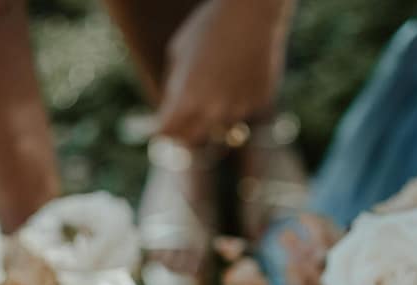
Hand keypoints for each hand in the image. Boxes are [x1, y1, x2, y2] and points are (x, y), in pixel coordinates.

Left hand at [158, 0, 292, 144]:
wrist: (252, 13)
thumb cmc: (209, 26)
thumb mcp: (179, 52)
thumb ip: (174, 86)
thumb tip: (170, 109)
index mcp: (186, 98)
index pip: (167, 132)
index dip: (161, 131)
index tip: (158, 129)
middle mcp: (212, 111)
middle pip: (191, 139)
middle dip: (183, 133)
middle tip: (180, 122)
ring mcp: (238, 110)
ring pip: (219, 126)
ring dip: (213, 114)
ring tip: (216, 81)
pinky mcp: (257, 104)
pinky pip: (242, 110)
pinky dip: (237, 100)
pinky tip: (238, 72)